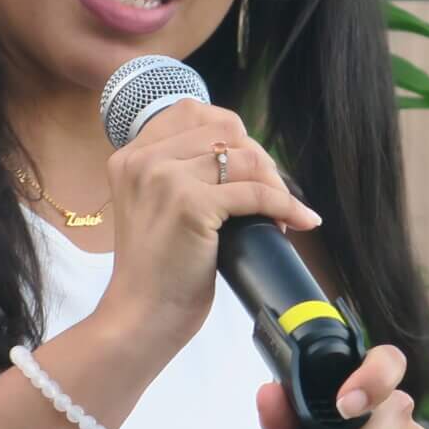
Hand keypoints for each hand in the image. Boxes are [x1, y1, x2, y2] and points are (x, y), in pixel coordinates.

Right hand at [98, 100, 320, 350]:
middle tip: (271, 195)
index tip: (248, 166)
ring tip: (282, 214)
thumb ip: (181, 175)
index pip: (193, 111)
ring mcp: (164, 179)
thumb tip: (246, 158)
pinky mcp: (190, 205)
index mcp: (131, 156)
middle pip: (226, 130)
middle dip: (259, 159)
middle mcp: (143, 159)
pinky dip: (285, 207)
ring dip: (276, 184)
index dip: (232, 135)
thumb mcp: (154, 208)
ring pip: (246, 158)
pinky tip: (298, 222)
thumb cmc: (156, 272)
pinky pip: (256, 192)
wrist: (140, 317)